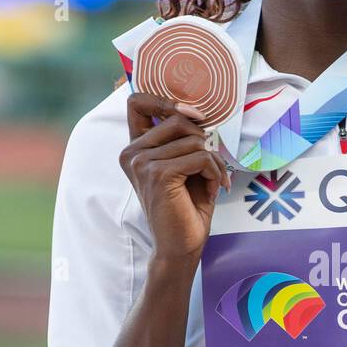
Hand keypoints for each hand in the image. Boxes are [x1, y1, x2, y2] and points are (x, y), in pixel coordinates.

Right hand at [119, 94, 230, 263]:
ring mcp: (142, 163)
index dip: (165, 100)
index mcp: (134, 148)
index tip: (193, 117)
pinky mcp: (158, 174)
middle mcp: (132, 153)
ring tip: (213, 182)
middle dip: (205, 141)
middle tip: (214, 167)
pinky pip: (200, 157)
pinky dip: (214, 172)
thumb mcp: (184, 165)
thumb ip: (183, 138)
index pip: (137, 102)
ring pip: (194, 139)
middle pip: (177, 119)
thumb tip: (196, 110)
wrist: (181, 246)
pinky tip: (211, 190)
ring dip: (214, 161)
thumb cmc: (186, 207)